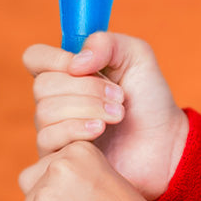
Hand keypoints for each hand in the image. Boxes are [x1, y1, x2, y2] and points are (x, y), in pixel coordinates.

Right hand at [24, 32, 188, 200]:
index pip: (35, 58)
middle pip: (43, 85)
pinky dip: (77, 130)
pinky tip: (101, 131)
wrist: (165, 143)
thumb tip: (75, 63)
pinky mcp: (58, 158)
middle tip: (119, 97)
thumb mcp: (137, 56)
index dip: (54, 59)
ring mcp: (55, 130)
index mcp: (68, 72)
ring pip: (45, 112)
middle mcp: (56, 100)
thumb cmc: (149, 98)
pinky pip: (48, 139)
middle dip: (86, 88)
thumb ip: (107, 43)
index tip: (84, 66)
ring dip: (88, 109)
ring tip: (118, 115)